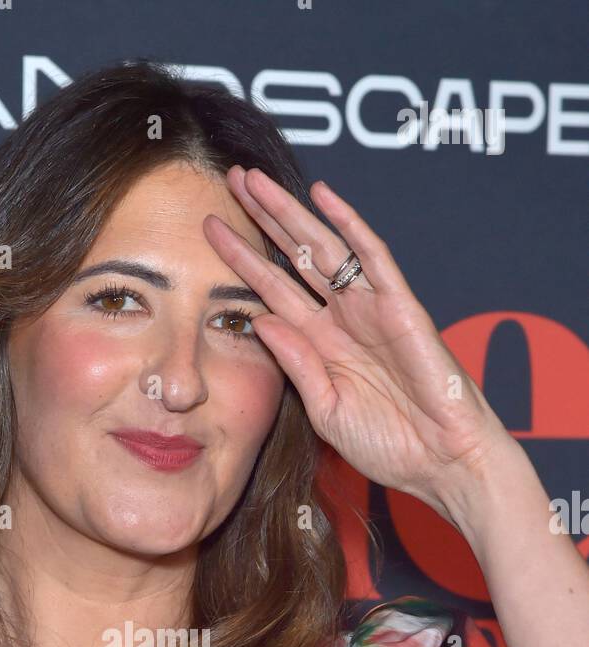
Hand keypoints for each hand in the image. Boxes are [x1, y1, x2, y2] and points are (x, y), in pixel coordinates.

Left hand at [203, 168, 515, 524]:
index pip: (273, 289)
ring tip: (256, 180)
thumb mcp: (326, 409)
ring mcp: (371, 307)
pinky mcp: (401, 305)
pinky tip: (322, 196)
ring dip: (291, 212)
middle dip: (262, 218)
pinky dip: (349, 224)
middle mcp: (342, 317)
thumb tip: (259, 320)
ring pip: (324, 247)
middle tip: (230, 179)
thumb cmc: (389, 445)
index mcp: (321, 343)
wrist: (441, 462)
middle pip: (294, 256)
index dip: (242, 259)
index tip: (209, 230)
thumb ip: (295, 364)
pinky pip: (373, 256)